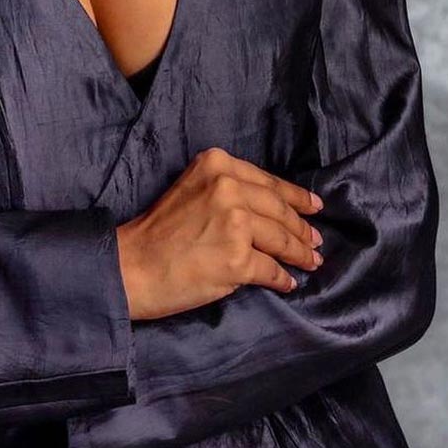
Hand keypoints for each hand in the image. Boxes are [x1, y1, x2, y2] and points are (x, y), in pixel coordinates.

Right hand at [115, 146, 324, 320]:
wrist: (132, 265)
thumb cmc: (158, 231)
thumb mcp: (193, 189)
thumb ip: (228, 190)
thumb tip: (275, 210)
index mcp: (217, 164)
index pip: (267, 182)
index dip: (295, 197)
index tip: (314, 206)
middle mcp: (228, 187)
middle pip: (278, 210)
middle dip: (302, 228)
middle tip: (316, 241)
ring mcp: (235, 223)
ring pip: (281, 239)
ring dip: (299, 253)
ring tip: (310, 262)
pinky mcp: (238, 259)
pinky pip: (271, 270)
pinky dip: (282, 278)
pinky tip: (287, 282)